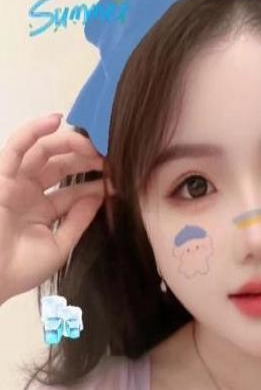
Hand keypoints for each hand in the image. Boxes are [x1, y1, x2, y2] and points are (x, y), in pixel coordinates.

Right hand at [0, 114, 106, 303]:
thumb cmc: (21, 269)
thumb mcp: (60, 245)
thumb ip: (79, 220)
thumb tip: (100, 196)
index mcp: (42, 211)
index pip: (74, 190)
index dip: (97, 182)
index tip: (121, 178)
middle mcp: (29, 194)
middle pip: (61, 166)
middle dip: (87, 159)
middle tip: (110, 156)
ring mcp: (15, 184)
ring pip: (43, 152)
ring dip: (68, 143)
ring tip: (92, 142)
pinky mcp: (1, 177)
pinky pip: (15, 147)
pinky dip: (33, 131)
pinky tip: (54, 120)